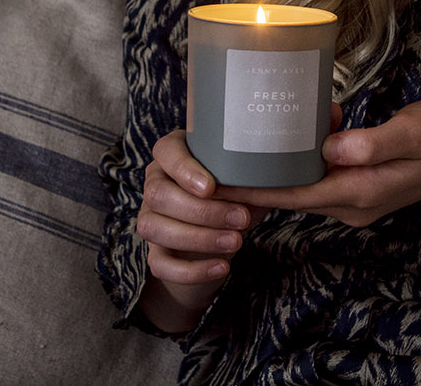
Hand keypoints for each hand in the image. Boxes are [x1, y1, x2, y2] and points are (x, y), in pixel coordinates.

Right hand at [136, 130, 261, 330]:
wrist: (220, 242)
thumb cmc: (235, 199)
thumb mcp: (244, 184)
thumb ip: (248, 176)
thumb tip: (271, 171)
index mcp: (173, 157)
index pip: (166, 151)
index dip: (184, 169)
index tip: (211, 186)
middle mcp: (155, 185)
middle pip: (159, 194)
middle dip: (201, 209)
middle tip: (241, 218)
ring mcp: (150, 220)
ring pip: (154, 227)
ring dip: (198, 237)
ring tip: (238, 240)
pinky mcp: (155, 254)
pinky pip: (161, 264)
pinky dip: (192, 269)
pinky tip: (222, 267)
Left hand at [223, 98, 420, 226]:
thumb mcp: (416, 131)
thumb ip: (374, 142)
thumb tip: (330, 147)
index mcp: (359, 190)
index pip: (292, 195)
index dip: (252, 190)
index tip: (213, 184)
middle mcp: (351, 202)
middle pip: (289, 195)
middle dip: (251, 183)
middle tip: (207, 163)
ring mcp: (354, 200)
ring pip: (301, 187)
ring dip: (272, 172)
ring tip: (231, 152)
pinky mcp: (357, 190)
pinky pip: (317, 179)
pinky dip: (296, 164)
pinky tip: (282, 140)